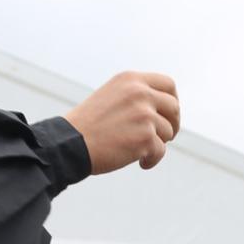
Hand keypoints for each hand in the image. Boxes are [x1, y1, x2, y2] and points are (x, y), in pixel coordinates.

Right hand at [64, 70, 179, 172]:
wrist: (70, 143)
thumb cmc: (87, 125)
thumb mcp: (112, 97)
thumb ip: (136, 97)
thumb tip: (164, 110)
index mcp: (131, 80)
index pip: (168, 84)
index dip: (172, 101)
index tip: (168, 114)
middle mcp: (140, 93)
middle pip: (173, 107)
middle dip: (172, 124)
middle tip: (166, 136)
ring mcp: (144, 114)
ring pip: (167, 131)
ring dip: (157, 144)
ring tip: (140, 151)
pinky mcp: (145, 137)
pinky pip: (160, 151)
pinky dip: (152, 159)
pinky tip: (141, 163)